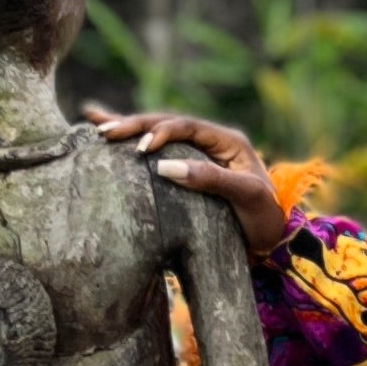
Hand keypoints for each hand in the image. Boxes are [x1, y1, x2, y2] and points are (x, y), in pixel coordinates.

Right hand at [89, 109, 289, 261]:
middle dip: (133, 126)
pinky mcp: (184, 172)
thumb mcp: (245, 196)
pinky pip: (155, 154)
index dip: (160, 132)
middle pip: (165, 125)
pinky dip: (131, 142)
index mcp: (226, 141)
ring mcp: (195, 156)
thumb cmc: (264, 220)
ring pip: (155, 135)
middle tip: (104, 132)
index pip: (186, 126)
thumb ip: (211, 178)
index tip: (140, 149)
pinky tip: (104, 131)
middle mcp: (208, 142)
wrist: (272, 242)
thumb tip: (165, 167)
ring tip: (94, 123)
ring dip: (126, 129)